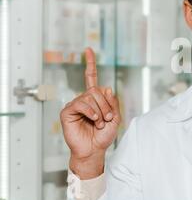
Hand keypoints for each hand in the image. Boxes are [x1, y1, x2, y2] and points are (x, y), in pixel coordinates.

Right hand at [60, 47, 120, 177]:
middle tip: (107, 118)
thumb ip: (112, 102)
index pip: (91, 78)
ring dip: (100, 110)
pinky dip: (90, 111)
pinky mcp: (67, 112)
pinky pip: (80, 104)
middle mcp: (83, 99)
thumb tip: (105, 88)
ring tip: (100, 122)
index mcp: (94, 98)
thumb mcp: (115, 117)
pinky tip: (93, 119)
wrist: (94, 150)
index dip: (90, 64)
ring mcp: (74, 105)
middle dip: (106, 104)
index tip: (88, 49)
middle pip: (97, 90)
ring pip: (90, 96)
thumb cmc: (103, 135)